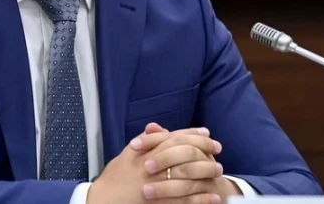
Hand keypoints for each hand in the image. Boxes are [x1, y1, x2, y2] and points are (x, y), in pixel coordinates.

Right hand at [88, 124, 221, 203]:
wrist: (104, 200)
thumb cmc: (115, 178)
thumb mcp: (127, 155)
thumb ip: (144, 141)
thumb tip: (155, 126)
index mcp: (146, 151)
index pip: (174, 138)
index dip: (193, 134)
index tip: (207, 133)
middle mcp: (154, 165)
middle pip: (185, 153)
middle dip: (204, 150)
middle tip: (218, 150)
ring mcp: (158, 184)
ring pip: (188, 176)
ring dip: (206, 172)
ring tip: (219, 171)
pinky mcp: (161, 203)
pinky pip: (185, 200)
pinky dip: (201, 199)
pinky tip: (213, 196)